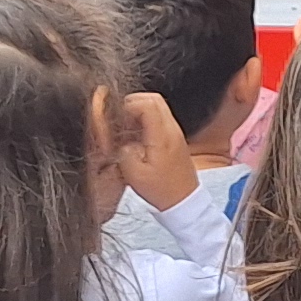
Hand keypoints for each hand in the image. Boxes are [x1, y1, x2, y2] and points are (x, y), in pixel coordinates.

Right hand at [118, 92, 200, 212]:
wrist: (184, 201)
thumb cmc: (161, 190)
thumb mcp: (134, 174)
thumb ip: (122, 151)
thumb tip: (116, 138)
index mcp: (162, 136)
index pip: (147, 104)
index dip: (127, 106)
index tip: (116, 119)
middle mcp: (172, 129)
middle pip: (154, 99)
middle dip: (132, 104)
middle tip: (118, 120)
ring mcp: (175, 132)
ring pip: (157, 107)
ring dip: (138, 112)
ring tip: (125, 129)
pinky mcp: (174, 138)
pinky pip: (159, 118)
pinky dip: (145, 120)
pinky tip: (135, 137)